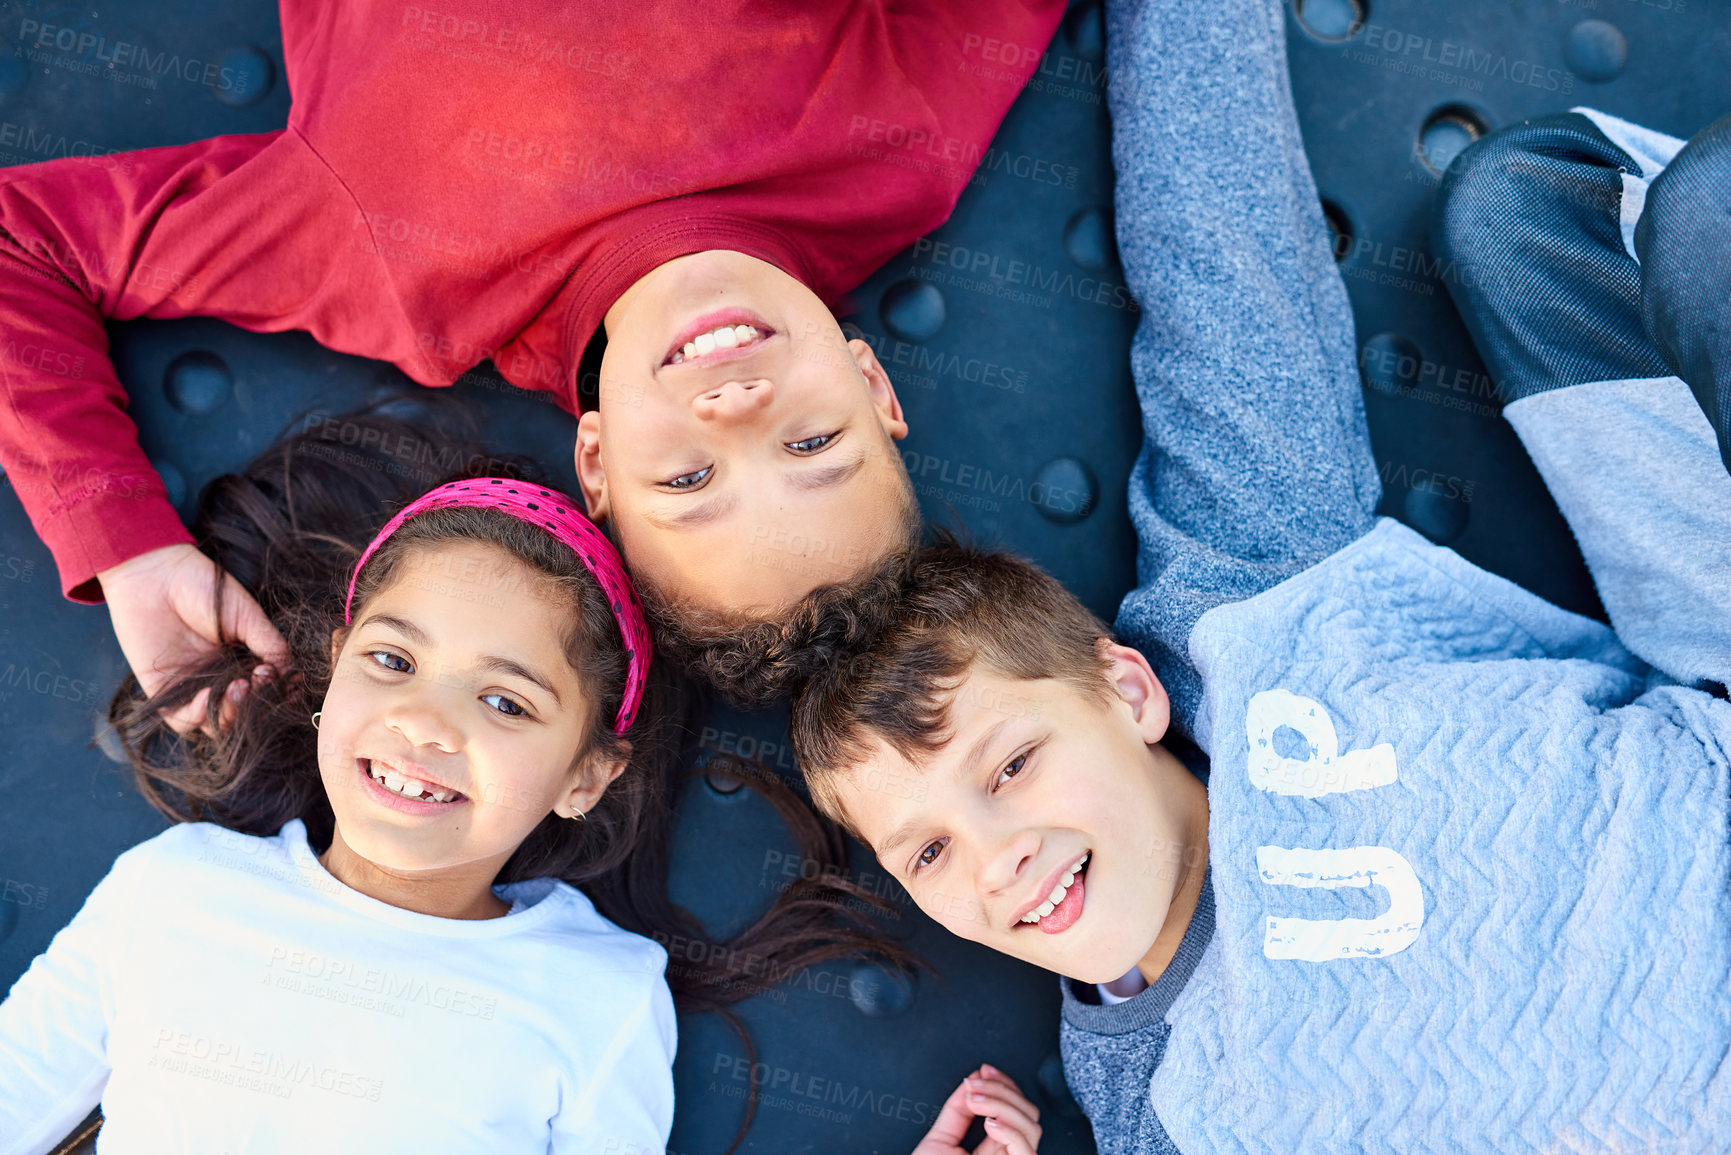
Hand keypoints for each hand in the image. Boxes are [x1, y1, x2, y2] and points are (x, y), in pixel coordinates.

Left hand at [97, 543, 291, 735]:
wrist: (154, 574)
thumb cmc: (203, 586)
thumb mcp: (247, 615)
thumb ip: (270, 645)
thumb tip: (290, 673)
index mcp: (242, 661)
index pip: (266, 692)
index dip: (278, 693)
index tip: (284, 680)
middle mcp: (219, 678)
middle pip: (244, 712)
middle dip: (256, 705)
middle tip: (257, 681)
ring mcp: (192, 687)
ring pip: (217, 722)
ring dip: (231, 714)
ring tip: (238, 689)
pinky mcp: (162, 692)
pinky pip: (183, 720)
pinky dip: (199, 716)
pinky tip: (208, 698)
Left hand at [912, 1064, 1041, 1154]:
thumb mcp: (939, 1142)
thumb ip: (956, 1112)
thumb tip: (972, 1080)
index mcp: (994, 1150)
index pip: (1015, 1110)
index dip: (1005, 1084)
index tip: (983, 1069)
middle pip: (1029, 1114)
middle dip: (1004, 1089)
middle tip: (975, 1083)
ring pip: (1032, 1127)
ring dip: (1004, 1104)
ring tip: (976, 1101)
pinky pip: (1026, 1151)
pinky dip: (1011, 1129)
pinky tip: (989, 1122)